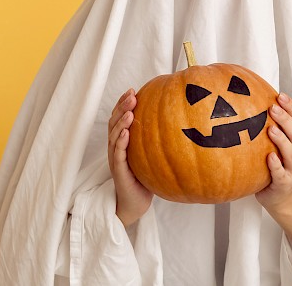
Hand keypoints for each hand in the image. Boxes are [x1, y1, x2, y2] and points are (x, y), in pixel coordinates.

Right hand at [108, 88, 152, 226]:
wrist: (136, 202)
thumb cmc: (146, 176)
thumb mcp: (151, 153)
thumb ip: (156, 137)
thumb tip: (177, 117)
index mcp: (122, 140)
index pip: (120, 117)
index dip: (123, 103)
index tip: (133, 90)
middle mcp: (116, 147)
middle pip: (114, 122)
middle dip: (122, 107)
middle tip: (131, 95)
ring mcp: (115, 158)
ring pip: (114, 135)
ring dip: (121, 122)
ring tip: (129, 111)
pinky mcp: (118, 170)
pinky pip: (117, 154)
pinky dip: (120, 142)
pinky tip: (126, 133)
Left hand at [256, 92, 291, 214]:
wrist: (282, 196)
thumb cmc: (279, 163)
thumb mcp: (281, 143)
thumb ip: (276, 126)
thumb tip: (257, 99)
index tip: (280, 95)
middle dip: (287, 120)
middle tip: (272, 107)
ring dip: (283, 140)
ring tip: (270, 129)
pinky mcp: (285, 184)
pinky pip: (281, 174)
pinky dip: (276, 165)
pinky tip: (269, 156)